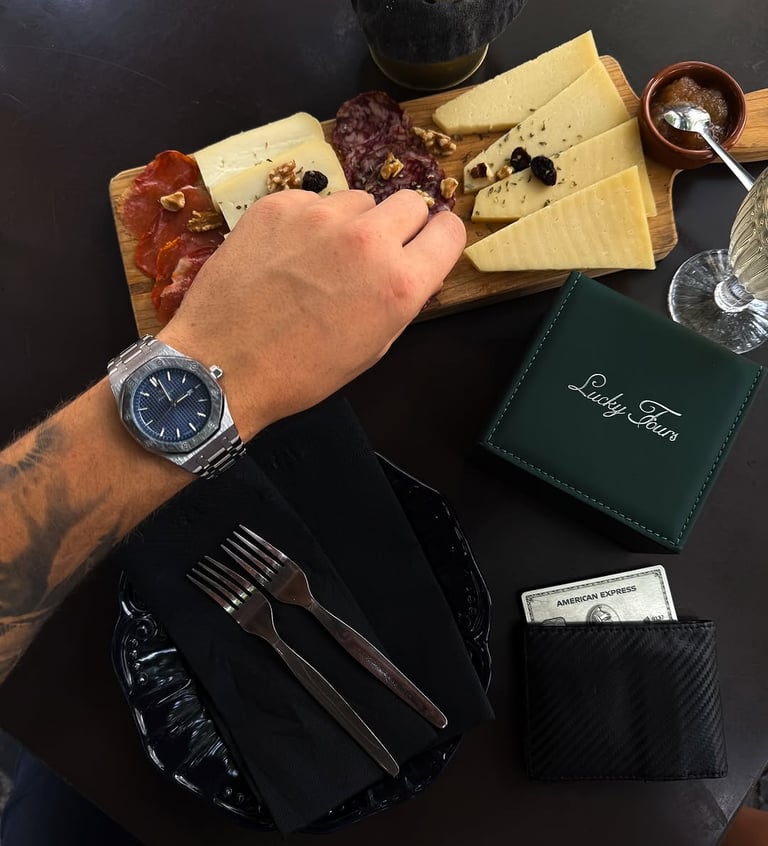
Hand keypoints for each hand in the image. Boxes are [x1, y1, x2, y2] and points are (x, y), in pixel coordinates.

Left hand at [158, 189, 464, 438]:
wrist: (222, 365)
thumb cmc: (302, 371)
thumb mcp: (372, 347)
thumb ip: (402, 298)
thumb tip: (414, 266)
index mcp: (399, 283)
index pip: (449, 231)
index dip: (438, 239)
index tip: (425, 246)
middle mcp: (367, 240)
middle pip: (409, 202)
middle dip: (400, 225)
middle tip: (372, 254)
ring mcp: (320, 216)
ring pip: (358, 201)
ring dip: (350, 224)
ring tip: (319, 260)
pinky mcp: (278, 205)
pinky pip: (312, 201)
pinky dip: (307, 222)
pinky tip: (286, 255)